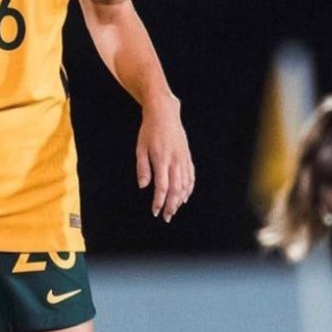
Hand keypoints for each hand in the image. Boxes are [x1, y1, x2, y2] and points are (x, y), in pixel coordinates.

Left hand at [136, 94, 194, 221]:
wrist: (164, 114)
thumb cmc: (149, 131)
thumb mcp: (140, 148)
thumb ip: (143, 168)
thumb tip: (143, 186)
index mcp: (162, 159)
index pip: (162, 187)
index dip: (159, 201)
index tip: (155, 211)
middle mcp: (175, 161)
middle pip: (176, 189)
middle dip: (171, 206)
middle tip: (166, 217)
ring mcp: (183, 159)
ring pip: (185, 185)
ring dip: (180, 199)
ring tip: (174, 210)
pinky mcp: (187, 156)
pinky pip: (191, 176)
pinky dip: (188, 188)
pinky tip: (184, 197)